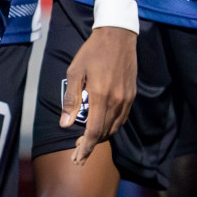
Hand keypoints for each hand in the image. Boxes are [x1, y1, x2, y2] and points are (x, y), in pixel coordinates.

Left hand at [61, 25, 135, 163]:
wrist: (117, 37)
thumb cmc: (91, 53)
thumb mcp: (75, 72)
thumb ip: (71, 99)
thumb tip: (65, 124)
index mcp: (101, 96)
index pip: (93, 131)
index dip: (85, 148)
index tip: (77, 158)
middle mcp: (116, 101)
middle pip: (104, 132)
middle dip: (90, 145)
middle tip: (77, 153)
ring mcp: (126, 99)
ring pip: (114, 127)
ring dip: (100, 137)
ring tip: (86, 142)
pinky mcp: (131, 96)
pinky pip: (121, 118)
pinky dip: (110, 126)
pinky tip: (101, 126)